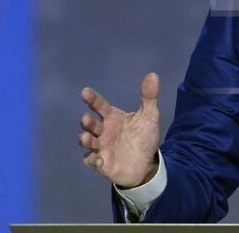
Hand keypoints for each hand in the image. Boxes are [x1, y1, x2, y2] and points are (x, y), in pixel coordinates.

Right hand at [79, 73, 161, 188]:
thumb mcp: (149, 116)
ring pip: (87, 142)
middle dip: (87, 122)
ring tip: (86, 137)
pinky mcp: (102, 163)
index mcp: (113, 118)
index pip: (99, 106)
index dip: (92, 99)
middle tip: (86, 118)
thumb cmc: (144, 137)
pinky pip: (92, 161)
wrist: (146, 163)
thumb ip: (149, 97)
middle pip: (90, 124)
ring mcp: (101, 147)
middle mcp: (103, 131)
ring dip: (85, 140)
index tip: (85, 92)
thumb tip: (153, 75)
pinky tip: (99, 160)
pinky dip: (93, 161)